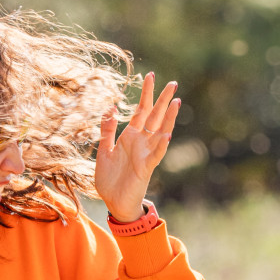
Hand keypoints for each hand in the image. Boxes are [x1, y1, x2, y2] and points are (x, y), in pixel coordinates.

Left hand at [95, 72, 179, 222]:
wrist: (114, 203)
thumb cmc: (110, 180)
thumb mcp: (104, 151)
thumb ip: (106, 131)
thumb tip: (109, 108)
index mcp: (129, 137)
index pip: (141, 111)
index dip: (146, 94)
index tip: (151, 76)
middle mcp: (140, 142)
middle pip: (154, 117)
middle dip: (162, 100)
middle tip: (172, 83)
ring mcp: (145, 154)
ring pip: (160, 131)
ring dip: (168, 118)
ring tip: (176, 101)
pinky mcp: (146, 168)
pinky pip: (156, 154)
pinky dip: (161, 143)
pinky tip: (167, 132)